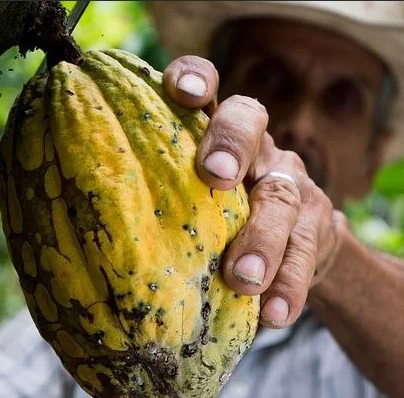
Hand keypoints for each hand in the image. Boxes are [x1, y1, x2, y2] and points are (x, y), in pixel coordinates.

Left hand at [163, 56, 343, 327]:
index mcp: (217, 135)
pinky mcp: (319, 225)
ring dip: (264, 238)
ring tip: (244, 280)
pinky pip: (308, 251)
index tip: (181, 91)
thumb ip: (161, 202)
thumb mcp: (191, 205)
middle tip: (215, 176)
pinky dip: (290, 284)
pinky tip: (275, 314)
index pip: (209, 88)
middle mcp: (258, 149)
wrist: (294, 250)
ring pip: (283, 197)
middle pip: (251, 125)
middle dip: (232, 145)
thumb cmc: (220, 225)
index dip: (196, 78)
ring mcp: (293, 184)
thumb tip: (85, 238)